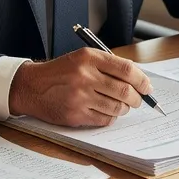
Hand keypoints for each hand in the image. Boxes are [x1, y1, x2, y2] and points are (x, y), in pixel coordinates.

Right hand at [7, 48, 151, 126]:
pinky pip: (104, 119)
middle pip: (124, 90)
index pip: (126, 70)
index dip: (142, 80)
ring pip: (117, 107)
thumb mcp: (82, 58)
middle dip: (137, 98)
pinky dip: (110, 117)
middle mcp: (84, 76)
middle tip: (138, 100)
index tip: (147, 87)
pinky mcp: (75, 114)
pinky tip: (106, 112)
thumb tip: (137, 79)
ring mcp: (79, 97)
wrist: (31, 86)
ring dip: (124, 108)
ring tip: (121, 106)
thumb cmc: (60, 72)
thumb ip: (107, 65)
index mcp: (89, 58)